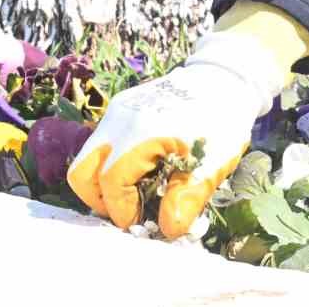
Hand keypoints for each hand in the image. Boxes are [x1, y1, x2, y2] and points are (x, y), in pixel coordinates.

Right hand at [67, 33, 284, 237]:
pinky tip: (143, 168)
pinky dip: (113, 161)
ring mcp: (117, 110)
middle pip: (82, 172)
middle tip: (128, 210)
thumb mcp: (213, 164)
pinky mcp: (121, 106)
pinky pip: (103, 141)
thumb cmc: (222, 122)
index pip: (111, 183)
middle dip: (100, 199)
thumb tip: (167, 229)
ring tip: (137, 191)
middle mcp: (120, 119)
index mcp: (141, 134)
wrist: (226, 78)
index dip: (122, 210)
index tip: (139, 222)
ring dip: (105, 180)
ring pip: (89, 156)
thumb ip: (187, 200)